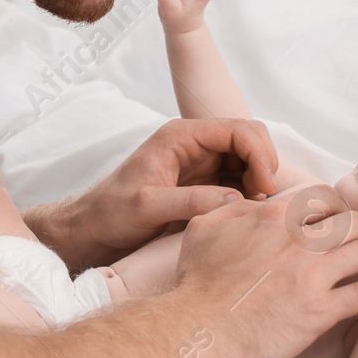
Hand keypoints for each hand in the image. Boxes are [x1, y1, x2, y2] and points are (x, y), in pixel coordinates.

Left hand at [23, 117, 280, 271]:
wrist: (92, 228)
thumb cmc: (111, 213)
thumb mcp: (146, 207)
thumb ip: (189, 202)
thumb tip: (236, 200)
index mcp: (181, 136)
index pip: (238, 129)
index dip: (259, 155)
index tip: (264, 188)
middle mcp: (195, 143)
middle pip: (250, 140)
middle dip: (264, 165)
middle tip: (263, 201)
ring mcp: (202, 163)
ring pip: (248, 160)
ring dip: (260, 181)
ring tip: (255, 211)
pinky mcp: (204, 183)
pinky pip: (240, 180)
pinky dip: (251, 193)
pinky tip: (246, 214)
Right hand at [174, 184, 357, 357]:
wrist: (198, 329)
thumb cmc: (195, 282)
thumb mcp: (204, 227)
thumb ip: (233, 208)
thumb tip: (253, 202)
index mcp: (272, 217)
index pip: (321, 198)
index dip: (338, 206)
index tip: (342, 217)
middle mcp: (297, 240)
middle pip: (351, 222)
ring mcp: (311, 275)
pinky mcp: (320, 310)